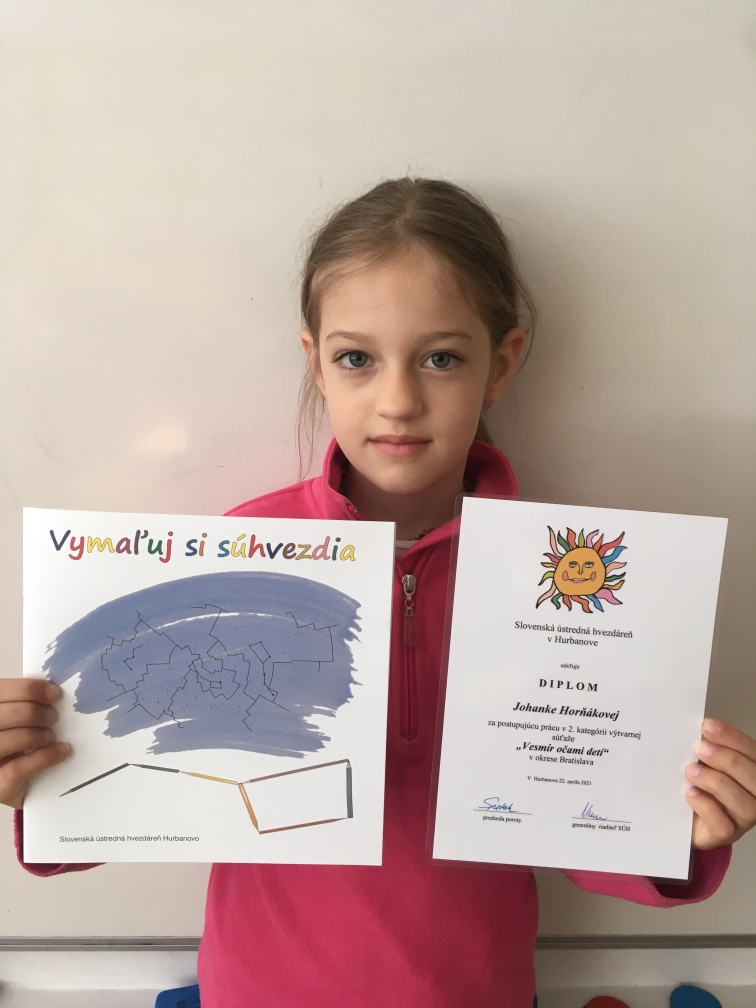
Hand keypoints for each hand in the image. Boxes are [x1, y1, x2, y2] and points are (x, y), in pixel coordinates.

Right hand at [0, 678, 70, 808]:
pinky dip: (45, 757)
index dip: (30, 689)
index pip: (2, 690)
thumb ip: (20, 704)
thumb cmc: (7, 747)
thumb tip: (50, 692)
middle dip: (37, 713)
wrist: (1, 783)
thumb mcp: (9, 721)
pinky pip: (19, 768)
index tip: (54, 693)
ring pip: (13, 739)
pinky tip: (62, 750)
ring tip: (51, 736)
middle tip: (52, 717)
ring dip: (40, 735)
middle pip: (11, 714)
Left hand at [686, 718, 755, 849]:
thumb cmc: (701, 782)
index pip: (753, 752)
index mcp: (753, 771)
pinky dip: (706, 806)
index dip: (732, 738)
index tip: (707, 726)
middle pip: (754, 777)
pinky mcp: (726, 834)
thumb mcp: (706, 761)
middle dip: (726, 759)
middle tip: (699, 749)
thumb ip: (710, 747)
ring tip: (690, 771)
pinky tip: (690, 793)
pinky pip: (723, 824)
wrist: (685, 816)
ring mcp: (744, 818)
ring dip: (715, 782)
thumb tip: (703, 729)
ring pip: (744, 803)